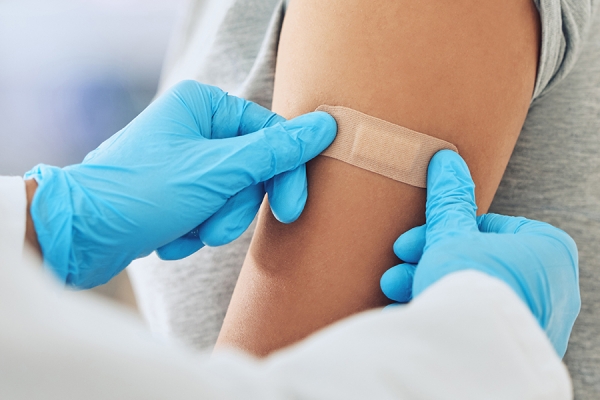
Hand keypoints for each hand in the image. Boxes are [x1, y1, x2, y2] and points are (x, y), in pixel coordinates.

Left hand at [25, 81, 335, 287]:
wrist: (77, 235)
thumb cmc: (142, 193)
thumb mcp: (218, 171)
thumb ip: (275, 151)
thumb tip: (326, 125)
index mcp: (203, 105)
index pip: (269, 135)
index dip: (285, 175)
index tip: (292, 210)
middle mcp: (193, 126)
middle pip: (250, 170)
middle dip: (234, 208)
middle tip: (215, 229)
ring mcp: (183, 159)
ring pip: (231, 195)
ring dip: (213, 223)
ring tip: (185, 234)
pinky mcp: (174, 190)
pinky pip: (207, 210)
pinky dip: (194, 230)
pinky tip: (168, 237)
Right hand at [380, 150, 579, 356]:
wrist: (470, 356)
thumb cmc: (470, 286)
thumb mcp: (452, 235)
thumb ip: (450, 200)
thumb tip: (446, 160)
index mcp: (548, 250)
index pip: (489, 226)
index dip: (442, 230)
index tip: (412, 240)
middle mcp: (552, 286)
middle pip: (476, 260)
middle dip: (429, 260)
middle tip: (399, 263)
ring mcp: (536, 321)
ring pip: (474, 292)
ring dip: (429, 285)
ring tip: (395, 289)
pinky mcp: (515, 349)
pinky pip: (476, 322)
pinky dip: (445, 313)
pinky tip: (412, 312)